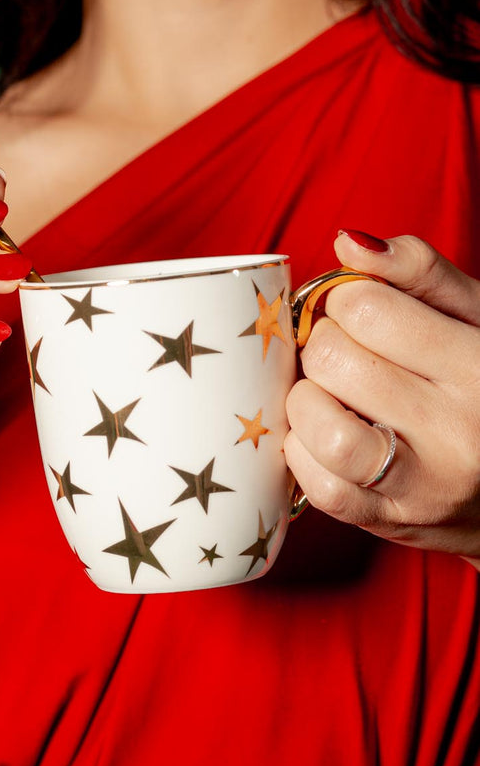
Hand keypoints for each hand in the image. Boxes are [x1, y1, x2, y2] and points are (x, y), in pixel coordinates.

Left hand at [284, 232, 479, 564]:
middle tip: (345, 354)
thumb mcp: (476, 319)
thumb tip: (347, 243)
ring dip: (306, 400)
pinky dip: (302, 452)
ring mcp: (421, 485)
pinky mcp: (388, 522)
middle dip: (323, 346)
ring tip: (330, 395)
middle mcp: (455, 430)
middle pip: (333, 361)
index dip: (345, 300)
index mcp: (479, 367)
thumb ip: (419, 271)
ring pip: (321, 427)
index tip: (358, 313)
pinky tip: (323, 436)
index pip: (366, 308)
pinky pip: (315, 483)